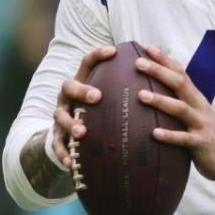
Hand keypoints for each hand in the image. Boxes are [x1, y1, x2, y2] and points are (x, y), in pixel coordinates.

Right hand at [49, 45, 116, 169]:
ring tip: (83, 132)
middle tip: (97, 96)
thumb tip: (158, 74)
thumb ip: (125, 87)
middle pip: (68, 86)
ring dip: (71, 123)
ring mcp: (61, 115)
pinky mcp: (56, 135)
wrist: (71, 134)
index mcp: (82, 82)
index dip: (98, 55)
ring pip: (59, 115)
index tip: (113, 51)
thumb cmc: (99, 111)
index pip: (87, 63)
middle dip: (81, 90)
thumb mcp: (109, 96)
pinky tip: (71, 164)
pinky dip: (62, 153)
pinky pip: (57, 144)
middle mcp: (68, 96)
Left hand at [135, 46, 214, 181]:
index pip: (181, 73)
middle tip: (139, 63)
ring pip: (180, 108)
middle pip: (179, 83)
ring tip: (141, 95)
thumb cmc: (205, 134)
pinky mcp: (200, 143)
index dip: (165, 60)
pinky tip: (154, 133)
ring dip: (161, 100)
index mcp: (196, 98)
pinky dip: (169, 136)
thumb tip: (152, 92)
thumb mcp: (195, 113)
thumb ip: (179, 102)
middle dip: (159, 72)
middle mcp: (199, 106)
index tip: (148, 48)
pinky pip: (184, 138)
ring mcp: (201, 124)